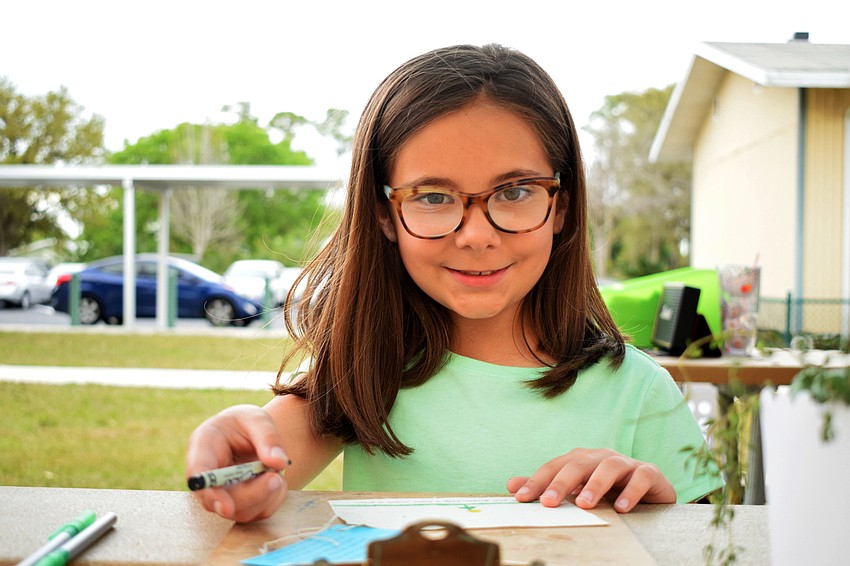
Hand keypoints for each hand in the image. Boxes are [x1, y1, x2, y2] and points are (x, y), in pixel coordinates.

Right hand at [186, 404, 290, 521]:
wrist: (252, 436)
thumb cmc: (247, 424)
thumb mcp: (257, 419)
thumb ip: (268, 437)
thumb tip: (278, 463)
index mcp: (203, 447)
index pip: (199, 475)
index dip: (209, 493)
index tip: (226, 507)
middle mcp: (208, 477)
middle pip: (222, 501)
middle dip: (252, 494)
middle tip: (275, 478)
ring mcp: (222, 495)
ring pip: (243, 511)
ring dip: (267, 494)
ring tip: (276, 469)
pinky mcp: (240, 506)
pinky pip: (260, 512)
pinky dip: (275, 497)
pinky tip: (274, 477)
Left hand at [507, 448, 674, 512]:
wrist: (652, 493)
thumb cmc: (609, 491)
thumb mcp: (577, 490)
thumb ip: (547, 487)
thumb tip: (512, 485)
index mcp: (581, 459)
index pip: (554, 467)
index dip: (536, 481)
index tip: (520, 497)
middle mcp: (601, 457)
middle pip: (578, 464)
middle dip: (561, 482)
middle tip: (548, 502)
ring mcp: (626, 463)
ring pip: (609, 467)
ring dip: (595, 484)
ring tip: (585, 504)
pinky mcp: (649, 473)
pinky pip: (640, 478)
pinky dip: (631, 491)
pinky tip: (621, 508)